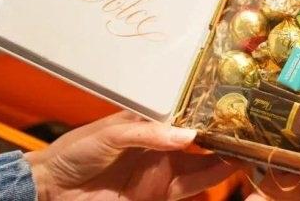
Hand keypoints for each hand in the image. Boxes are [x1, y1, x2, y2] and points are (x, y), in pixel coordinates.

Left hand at [25, 111, 239, 200]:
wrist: (53, 188)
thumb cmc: (77, 150)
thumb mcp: (112, 134)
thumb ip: (149, 134)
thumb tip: (188, 135)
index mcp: (147, 123)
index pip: (183, 115)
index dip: (205, 112)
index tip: (229, 108)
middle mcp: (158, 145)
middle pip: (197, 141)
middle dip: (220, 136)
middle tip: (246, 129)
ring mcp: (160, 169)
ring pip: (199, 164)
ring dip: (221, 157)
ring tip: (245, 147)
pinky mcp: (157, 193)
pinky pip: (188, 185)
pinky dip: (208, 178)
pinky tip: (227, 167)